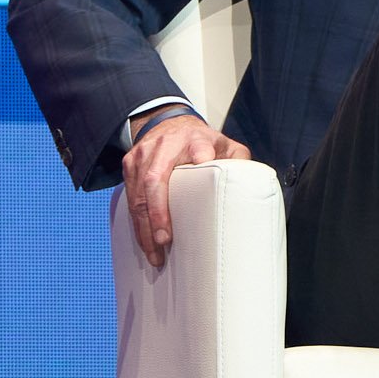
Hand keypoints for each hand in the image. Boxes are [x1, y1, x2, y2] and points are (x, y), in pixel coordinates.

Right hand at [122, 106, 250, 267]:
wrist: (167, 123)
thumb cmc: (200, 141)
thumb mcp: (224, 143)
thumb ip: (238, 159)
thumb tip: (250, 184)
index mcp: (194, 139)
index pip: (198, 147)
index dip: (200, 157)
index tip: (202, 168)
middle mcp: (165, 146)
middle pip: (155, 180)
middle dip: (157, 212)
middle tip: (164, 241)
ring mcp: (142, 155)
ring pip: (137, 194)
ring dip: (144, 227)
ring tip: (154, 254)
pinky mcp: (129, 165)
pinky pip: (129, 197)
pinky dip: (136, 222)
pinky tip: (145, 241)